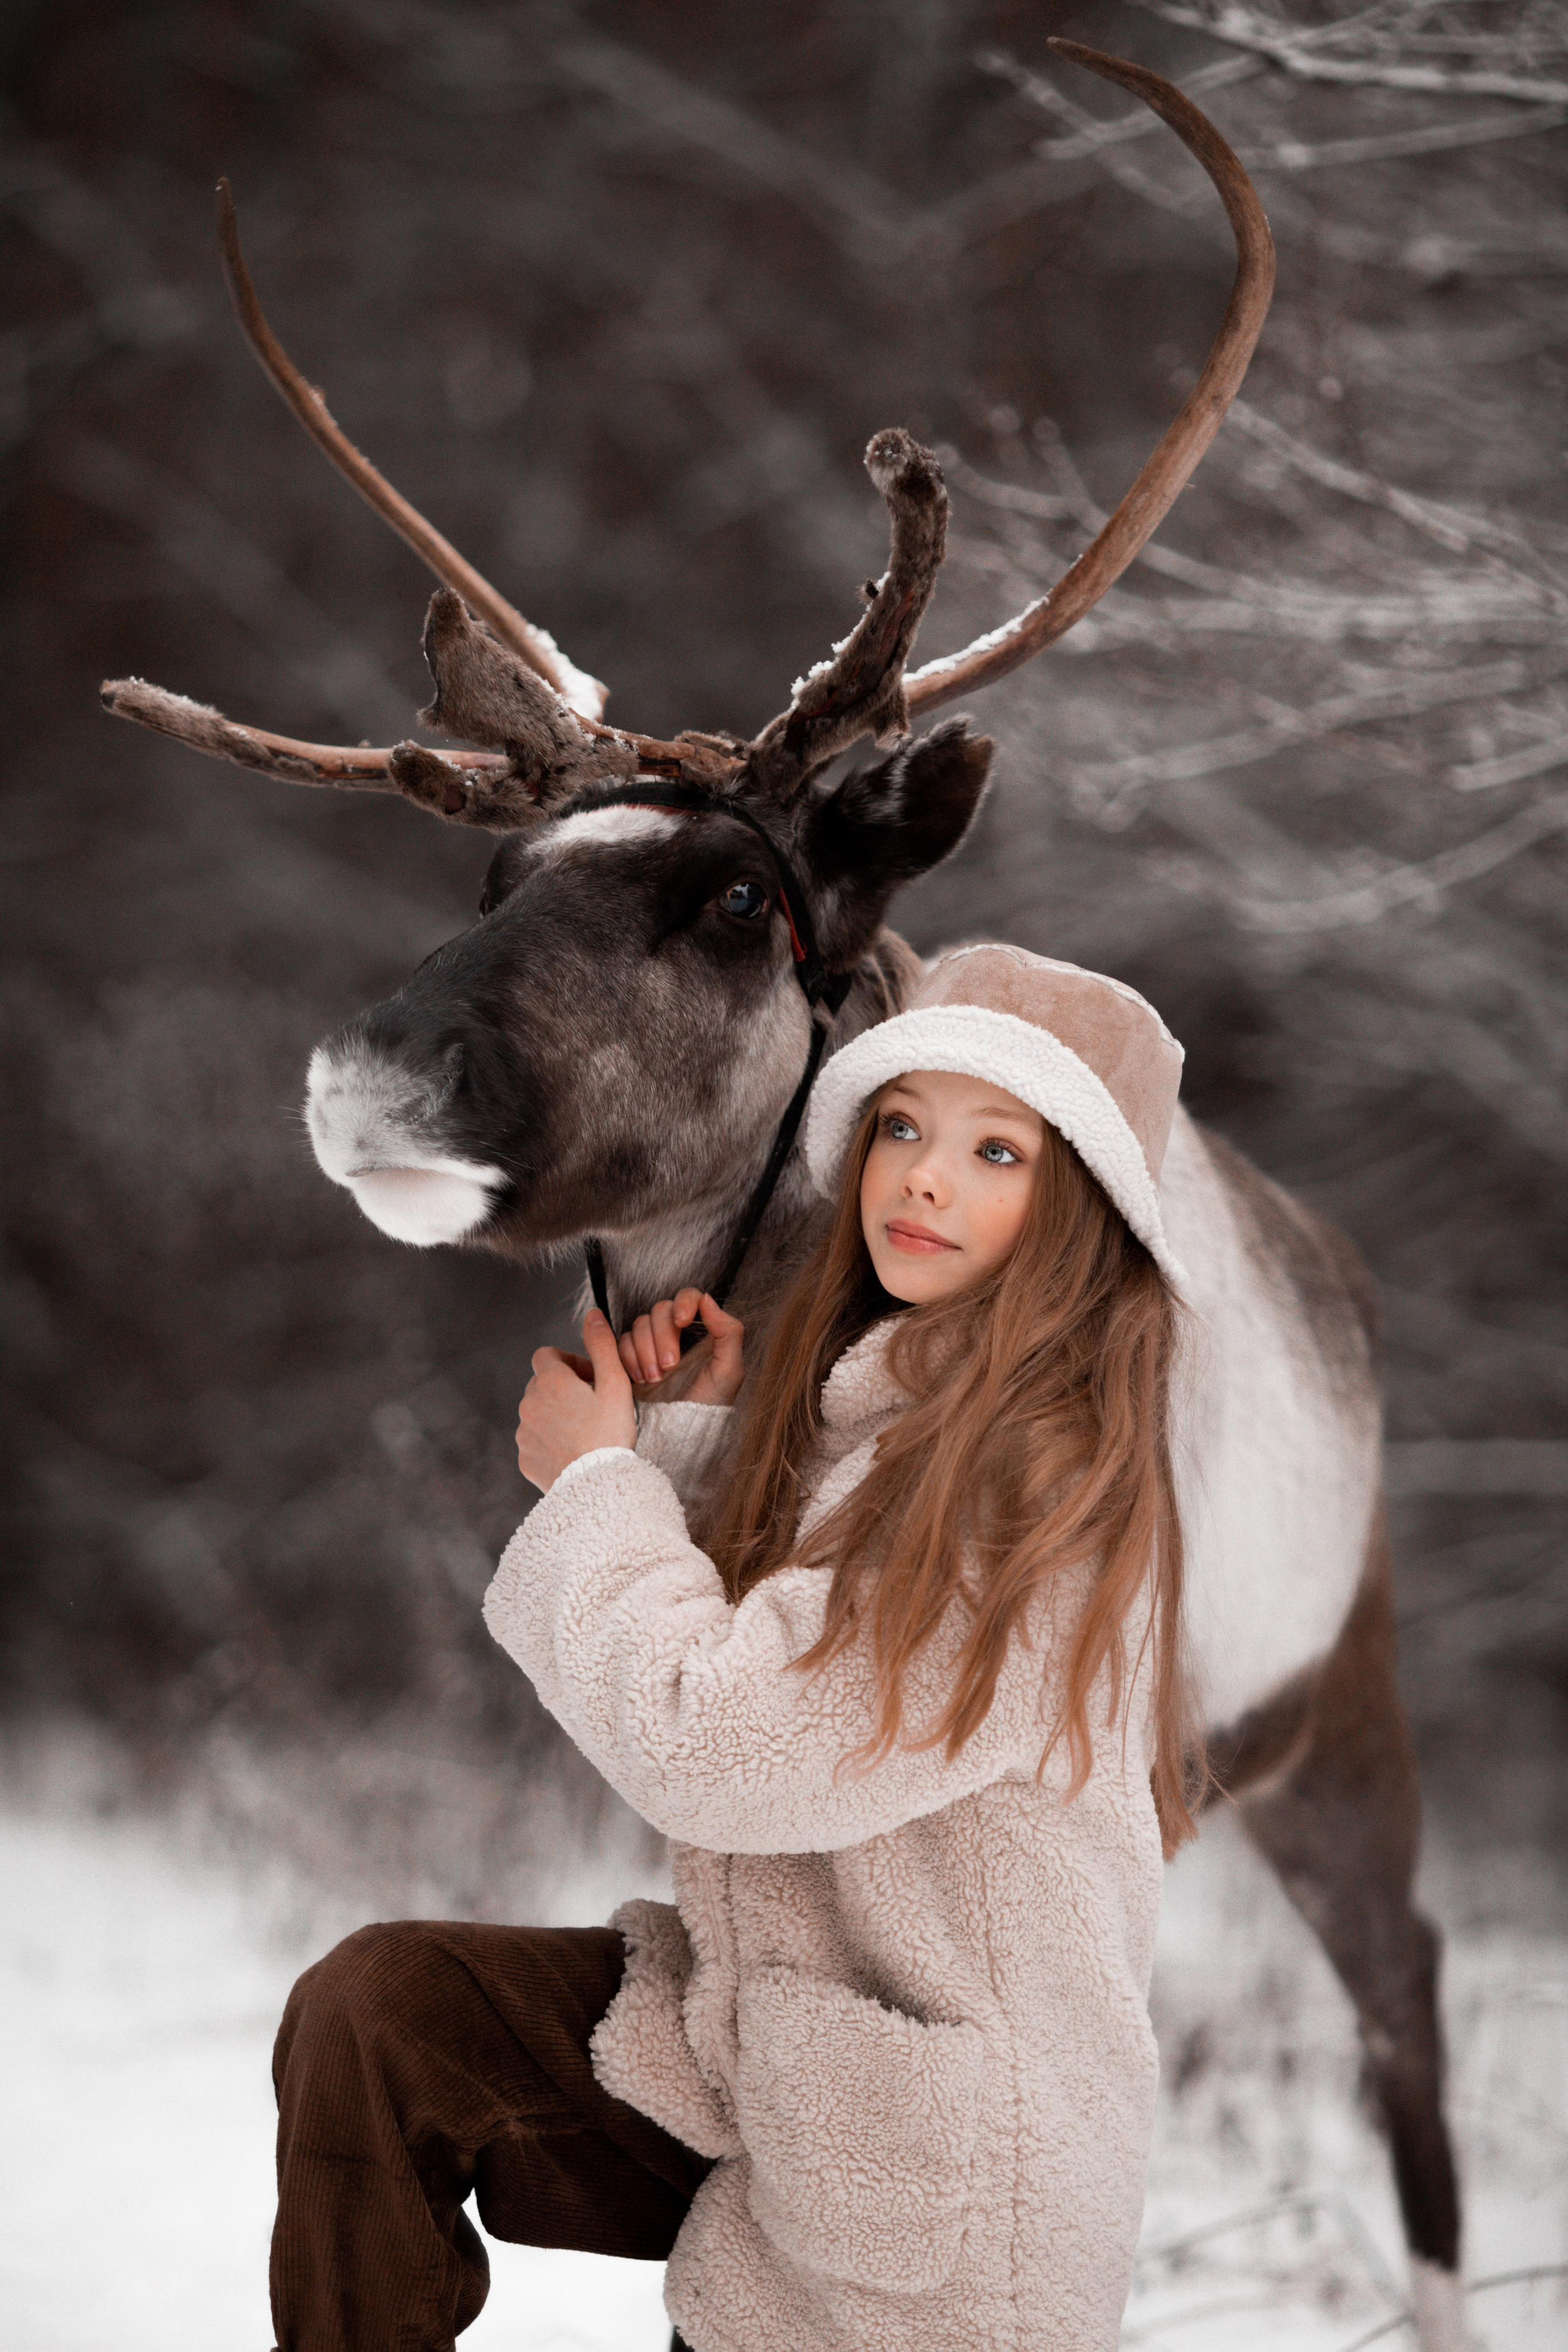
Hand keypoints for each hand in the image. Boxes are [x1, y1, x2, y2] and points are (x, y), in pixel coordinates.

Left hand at [515, 1308, 636, 1493]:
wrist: (597, 1486)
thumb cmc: (609, 1434)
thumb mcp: (615, 1384)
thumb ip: (602, 1345)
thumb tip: (592, 1314)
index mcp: (551, 1381)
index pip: (547, 1355)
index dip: (569, 1362)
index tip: (589, 1379)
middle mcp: (529, 1403)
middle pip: (541, 1384)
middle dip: (563, 1388)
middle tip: (592, 1405)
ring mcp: (524, 1432)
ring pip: (537, 1412)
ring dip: (556, 1414)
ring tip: (584, 1430)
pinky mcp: (524, 1457)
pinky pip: (535, 1440)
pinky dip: (550, 1441)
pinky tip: (573, 1451)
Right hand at [617, 1288, 744, 1407]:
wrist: (680, 1432)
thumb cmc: (709, 1405)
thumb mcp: (729, 1371)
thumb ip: (728, 1332)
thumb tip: (708, 1299)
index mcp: (703, 1331)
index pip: (689, 1296)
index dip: (683, 1302)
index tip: (682, 1321)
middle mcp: (677, 1333)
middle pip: (660, 1309)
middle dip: (663, 1338)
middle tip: (669, 1367)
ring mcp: (653, 1344)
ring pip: (639, 1324)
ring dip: (646, 1352)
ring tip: (656, 1380)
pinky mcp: (632, 1357)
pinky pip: (622, 1342)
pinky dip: (630, 1359)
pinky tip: (641, 1379)